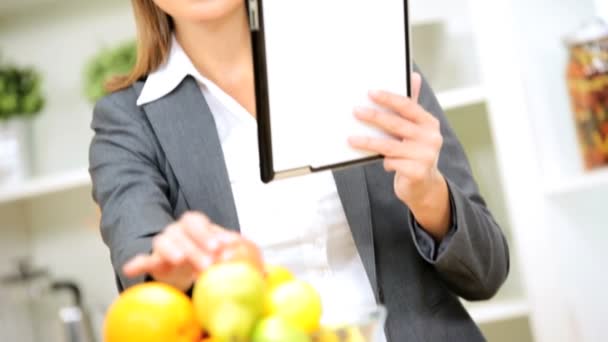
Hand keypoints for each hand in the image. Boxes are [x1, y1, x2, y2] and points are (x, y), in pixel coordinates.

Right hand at [122, 212, 239, 290]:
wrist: (189, 270)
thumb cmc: (208, 256)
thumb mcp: (222, 250)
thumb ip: (231, 248)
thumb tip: (247, 253)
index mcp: (194, 225)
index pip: (196, 222)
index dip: (207, 232)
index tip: (220, 246)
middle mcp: (177, 230)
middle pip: (182, 233)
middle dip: (196, 247)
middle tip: (209, 263)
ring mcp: (163, 245)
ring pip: (163, 242)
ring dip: (172, 250)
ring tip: (180, 259)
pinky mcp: (153, 262)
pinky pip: (143, 260)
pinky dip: (137, 263)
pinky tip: (130, 268)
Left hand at [348, 72, 450, 239]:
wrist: (423, 186)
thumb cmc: (413, 153)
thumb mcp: (415, 130)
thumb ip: (411, 107)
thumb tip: (413, 76)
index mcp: (429, 123)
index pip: (408, 106)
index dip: (388, 98)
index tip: (370, 93)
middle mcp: (431, 138)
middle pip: (396, 124)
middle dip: (374, 116)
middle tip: (356, 111)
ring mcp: (425, 156)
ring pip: (389, 145)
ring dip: (367, 141)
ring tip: (351, 138)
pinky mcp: (417, 172)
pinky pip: (391, 162)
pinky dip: (384, 162)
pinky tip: (384, 164)